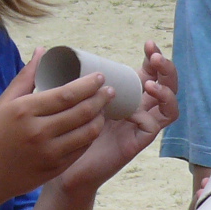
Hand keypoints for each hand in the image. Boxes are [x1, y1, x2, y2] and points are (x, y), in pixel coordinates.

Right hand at [0, 50, 114, 206]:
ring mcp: (48, 153)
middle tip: (110, 90)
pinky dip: (91, 137)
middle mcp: (39, 131)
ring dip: (100, 118)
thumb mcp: (4, 102)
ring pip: (87, 133)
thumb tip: (42, 51)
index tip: (100, 77)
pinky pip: (81, 150)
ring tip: (104, 109)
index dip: (88, 84)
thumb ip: (26, 76)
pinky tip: (93, 128)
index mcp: (25, 110)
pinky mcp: (54, 169)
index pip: (67, 94)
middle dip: (101, 98)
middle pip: (81, 112)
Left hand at [55, 40, 179, 194]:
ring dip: (166, 90)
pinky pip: (156, 125)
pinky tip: (138, 108)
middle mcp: (138, 107)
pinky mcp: (136, 141)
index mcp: (126, 93)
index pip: (149, 71)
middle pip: (167, 84)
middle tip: (155, 58)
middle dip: (166, 68)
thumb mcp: (62, 98)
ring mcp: (139, 124)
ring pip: (169, 105)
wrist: (60, 166)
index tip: (148, 44)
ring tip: (150, 84)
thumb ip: (56, 77)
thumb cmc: (62, 130)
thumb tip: (41, 50)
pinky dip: (152, 115)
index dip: (153, 56)